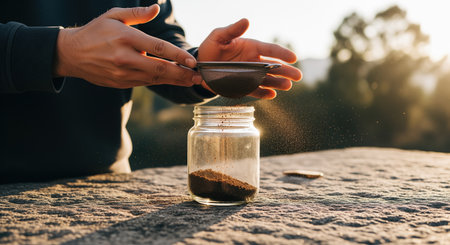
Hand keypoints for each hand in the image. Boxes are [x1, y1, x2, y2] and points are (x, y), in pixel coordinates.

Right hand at [54, 5, 201, 88]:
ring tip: (191, 80)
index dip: (178, 56)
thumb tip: (157, 8)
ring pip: (154, 79)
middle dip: (182, 74)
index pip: (158, 48)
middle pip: (160, 68)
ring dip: (174, 80)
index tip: (192, 61)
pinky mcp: (121, 82)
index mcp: (126, 38)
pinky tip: (172, 81)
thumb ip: (137, 14)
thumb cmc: (96, 31)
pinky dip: (160, 82)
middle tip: (198, 76)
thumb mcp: (113, 15)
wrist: (72, 54)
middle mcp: (125, 57)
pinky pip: (145, 83)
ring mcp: (122, 73)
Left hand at [198, 18, 301, 98]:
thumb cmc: (210, 48)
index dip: (282, 54)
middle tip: (298, 76)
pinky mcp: (243, 87)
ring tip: (287, 86)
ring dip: (278, 83)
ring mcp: (250, 75)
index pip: (270, 50)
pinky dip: (263, 93)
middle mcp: (254, 62)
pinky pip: (255, 91)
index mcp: (251, 48)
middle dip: (286, 71)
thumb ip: (232, 30)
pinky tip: (272, 95)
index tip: (293, 58)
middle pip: (274, 67)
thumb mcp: (218, 36)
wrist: (200, 66)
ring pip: (267, 80)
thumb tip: (246, 20)